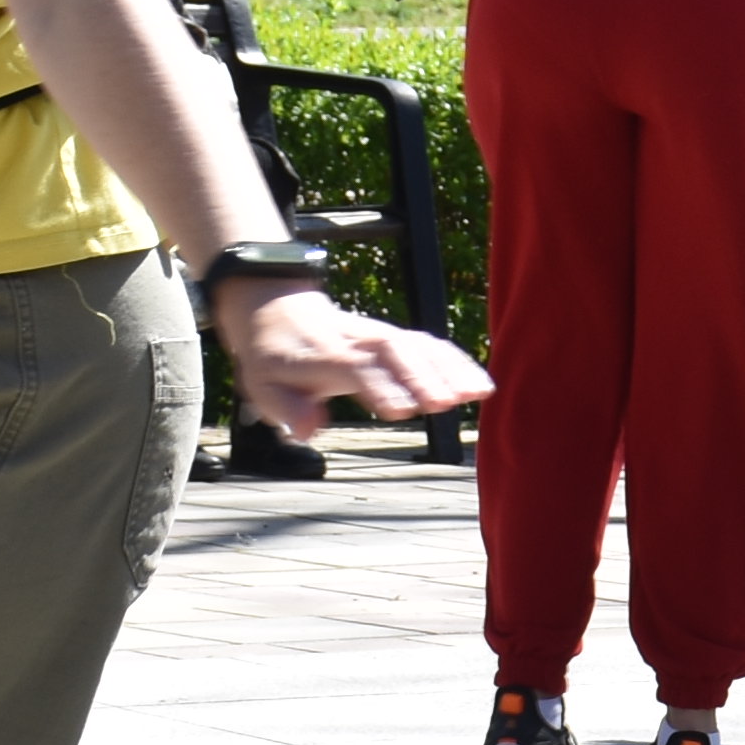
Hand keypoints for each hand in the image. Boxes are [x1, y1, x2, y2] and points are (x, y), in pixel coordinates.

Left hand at [208, 279, 487, 445]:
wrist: (280, 313)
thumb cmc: (275, 361)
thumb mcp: (263, 387)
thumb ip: (287, 409)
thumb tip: (308, 430)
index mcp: (323, 356)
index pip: (356, 367)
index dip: (379, 385)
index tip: (401, 411)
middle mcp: (357, 341)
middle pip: (395, 351)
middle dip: (422, 375)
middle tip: (447, 403)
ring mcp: (381, 336)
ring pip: (419, 344)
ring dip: (450, 368)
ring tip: (479, 394)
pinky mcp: (398, 338)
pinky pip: (431, 345)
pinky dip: (458, 362)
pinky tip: (481, 385)